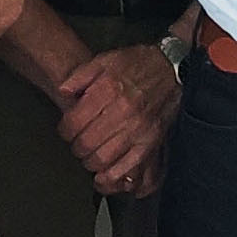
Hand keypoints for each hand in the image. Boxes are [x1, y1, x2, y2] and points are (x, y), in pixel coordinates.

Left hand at [56, 43, 183, 190]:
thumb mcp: (105, 60)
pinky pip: (127, 168)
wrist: (174, 69)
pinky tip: (103, 175)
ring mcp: (138, 129)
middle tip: (77, 143)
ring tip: (89, 156)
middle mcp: (123, 111)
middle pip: (86, 143)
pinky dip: (112, 176)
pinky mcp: (151, 142)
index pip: (74, 122)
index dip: (65, 130)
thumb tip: (62, 91)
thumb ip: (79, 76)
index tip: (66, 130)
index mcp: (108, 90)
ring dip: (89, 162)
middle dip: (76, 147)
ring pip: (102, 159)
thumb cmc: (138, 65)